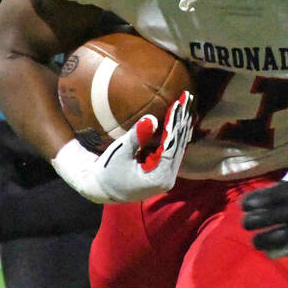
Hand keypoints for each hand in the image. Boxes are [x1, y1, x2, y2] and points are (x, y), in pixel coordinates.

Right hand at [53, 92, 193, 202]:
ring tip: (186, 104)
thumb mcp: (120, 153)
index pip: (172, 147)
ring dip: (181, 126)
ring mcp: (166, 176)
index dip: (175, 124)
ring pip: (178, 147)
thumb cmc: (107, 171)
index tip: (178, 105)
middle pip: (179, 146)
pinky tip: (180, 117)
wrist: (100, 189)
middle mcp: (167, 179)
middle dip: (182, 121)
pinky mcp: (163, 171)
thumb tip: (151, 118)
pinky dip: (175, 134)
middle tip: (187, 98)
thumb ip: (137, 136)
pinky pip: (172, 149)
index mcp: (158, 178)